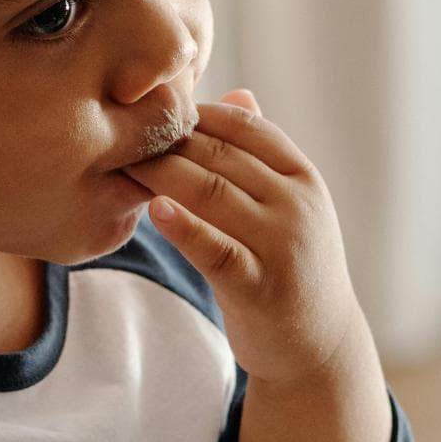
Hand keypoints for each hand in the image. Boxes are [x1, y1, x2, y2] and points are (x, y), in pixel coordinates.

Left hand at [130, 91, 366, 387]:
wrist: (318, 348)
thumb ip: (264, 157)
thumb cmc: (292, 270)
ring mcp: (281, 247)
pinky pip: (214, 249)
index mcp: (304, 179)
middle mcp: (297, 206)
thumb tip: (238, 93)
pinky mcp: (260, 288)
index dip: (197, 114)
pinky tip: (152, 210)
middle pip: (222, 156)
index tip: (154, 112)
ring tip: (124, 165)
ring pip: (212, 194)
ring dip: (162, 174)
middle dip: (169, 140)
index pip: (247, 127)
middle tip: (122, 133)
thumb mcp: (290, 208)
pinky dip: (181, 226)